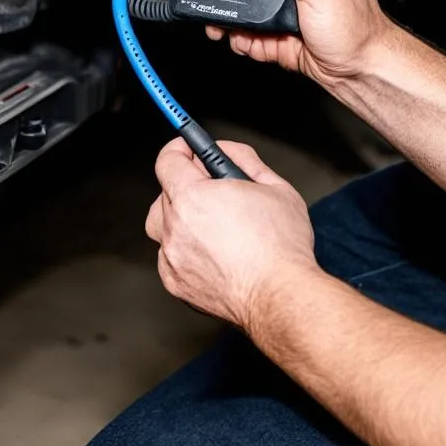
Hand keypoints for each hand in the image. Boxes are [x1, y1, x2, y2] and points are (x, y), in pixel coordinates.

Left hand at [145, 139, 318, 332]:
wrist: (281, 297)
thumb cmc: (282, 247)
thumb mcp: (274, 186)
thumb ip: (243, 159)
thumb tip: (225, 150)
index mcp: (193, 197)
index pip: (167, 160)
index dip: (179, 149)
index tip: (188, 148)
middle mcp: (175, 227)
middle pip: (164, 193)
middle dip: (186, 184)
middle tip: (211, 188)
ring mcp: (172, 258)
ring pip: (163, 226)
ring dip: (181, 217)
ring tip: (212, 222)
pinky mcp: (175, 283)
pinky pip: (170, 256)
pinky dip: (185, 249)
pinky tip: (213, 251)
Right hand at [218, 0, 389, 88]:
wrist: (362, 74)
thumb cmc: (357, 33)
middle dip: (241, 2)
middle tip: (222, 7)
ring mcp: (295, 21)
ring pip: (258, 20)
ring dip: (241, 26)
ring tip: (226, 30)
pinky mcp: (288, 44)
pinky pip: (261, 41)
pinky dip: (248, 43)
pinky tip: (241, 43)